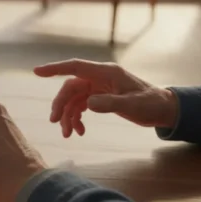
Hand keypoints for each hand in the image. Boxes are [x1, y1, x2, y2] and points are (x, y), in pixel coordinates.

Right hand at [33, 59, 178, 137]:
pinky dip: (77, 118)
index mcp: (106, 73)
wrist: (164, 109)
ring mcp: (98, 87)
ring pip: (74, 99)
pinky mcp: (100, 97)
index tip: (36, 72)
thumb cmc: (151, 104)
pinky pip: (81, 106)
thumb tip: (88, 104)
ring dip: (68, 116)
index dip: (55, 69)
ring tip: (69, 134)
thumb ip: (110, 104)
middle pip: (70, 87)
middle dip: (61, 105)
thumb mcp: (133, 105)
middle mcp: (99, 77)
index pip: (75, 67)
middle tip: (56, 123)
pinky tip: (80, 130)